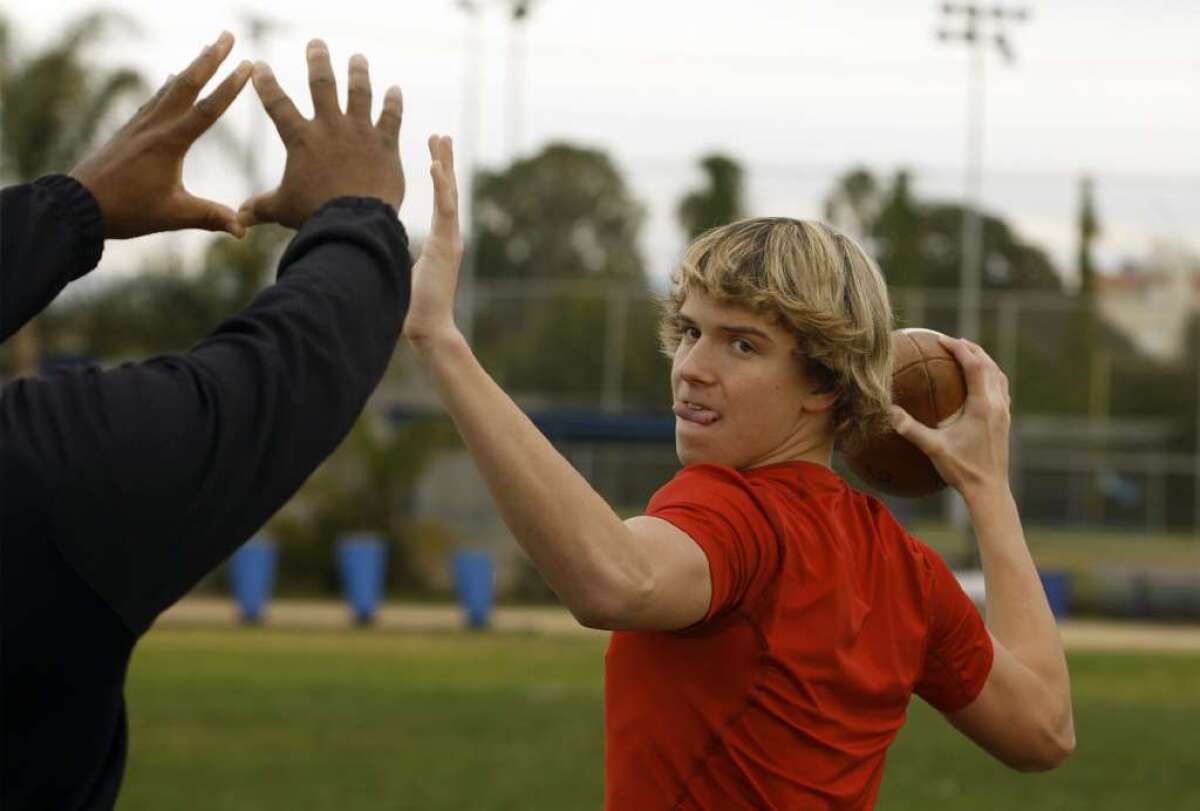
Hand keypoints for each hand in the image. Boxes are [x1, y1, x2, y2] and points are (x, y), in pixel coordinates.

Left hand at [70, 32, 250, 239]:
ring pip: (171, 88)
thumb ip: (209, 217)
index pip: (208, 109)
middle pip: (188, 84)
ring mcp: (140, 125)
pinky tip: (172, 79)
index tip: (248, 65)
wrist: (78, 205)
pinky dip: (169, 85)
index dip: (230, 87)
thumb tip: (243, 229)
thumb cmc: (127, 210)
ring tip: (205, 49)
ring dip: (192, 67)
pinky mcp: (130, 131)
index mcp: (170, 142)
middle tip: (228, 36)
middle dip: (210, 58)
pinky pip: (155, 100)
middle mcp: (155, 126)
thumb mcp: (173, 215)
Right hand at [238, 41, 404, 229]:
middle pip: (322, 84)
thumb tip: (238, 219)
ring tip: (358, 58)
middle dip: (318, 61)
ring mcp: (359, 132)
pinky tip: (395, 90)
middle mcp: (330, 127)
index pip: (278, 104)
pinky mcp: (385, 144)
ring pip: (359, 93)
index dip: (266, 83)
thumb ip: (261, 207)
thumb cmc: (315, 215)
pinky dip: (393, 103)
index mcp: (301, 139)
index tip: (259, 66)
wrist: (355, 221)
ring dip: (358, 73)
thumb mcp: (283, 209)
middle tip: (317, 44)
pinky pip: (391, 117)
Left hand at [403, 135, 464, 351]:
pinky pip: (445, 209)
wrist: (428, 329)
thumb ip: (398, 258)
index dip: (439, 178)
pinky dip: (441, 185)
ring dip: (444, 165)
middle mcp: (449, 238)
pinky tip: (435, 165)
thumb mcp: (402, 274)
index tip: (434, 155)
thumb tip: (378, 252)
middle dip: (445, 162)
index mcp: (440, 243)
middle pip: (449, 191)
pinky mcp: (446, 245)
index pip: (440, 203)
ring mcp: (450, 240)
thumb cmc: (413, 309)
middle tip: (440, 136)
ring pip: (449, 194)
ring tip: (440, 139)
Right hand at [888, 336, 1011, 498]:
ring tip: (967, 353)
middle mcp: (997, 404)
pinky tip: (978, 381)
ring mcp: (1004, 412)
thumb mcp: (933, 447)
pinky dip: (990, 375)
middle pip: (989, 364)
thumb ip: (910, 428)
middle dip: (971, 349)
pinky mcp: (1005, 420)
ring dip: (983, 360)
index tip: (942, 340)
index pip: (974, 365)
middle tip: (952, 341)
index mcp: (983, 405)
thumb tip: (888, 411)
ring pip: (998, 375)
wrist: (989, 490)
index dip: (959, 348)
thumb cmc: (962, 470)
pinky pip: (1001, 388)